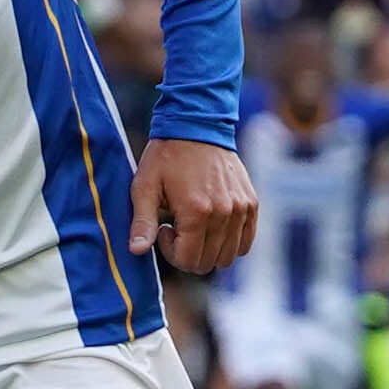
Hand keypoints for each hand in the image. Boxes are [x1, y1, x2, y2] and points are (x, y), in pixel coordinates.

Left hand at [129, 138, 257, 274]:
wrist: (196, 126)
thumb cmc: (165, 157)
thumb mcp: (144, 187)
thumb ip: (142, 222)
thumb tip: (136, 251)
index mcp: (197, 211)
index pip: (188, 260)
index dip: (171, 251)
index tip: (165, 227)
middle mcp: (224, 212)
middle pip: (208, 262)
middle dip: (188, 252)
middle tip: (178, 226)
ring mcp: (241, 208)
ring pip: (228, 256)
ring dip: (208, 248)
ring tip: (194, 223)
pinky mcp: (251, 203)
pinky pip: (246, 242)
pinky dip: (229, 242)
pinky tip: (212, 224)